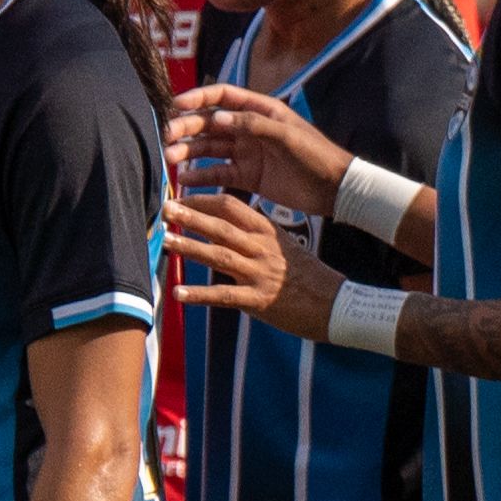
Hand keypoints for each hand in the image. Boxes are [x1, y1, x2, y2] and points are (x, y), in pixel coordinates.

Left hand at [164, 192, 338, 337]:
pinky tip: (178, 294)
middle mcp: (262, 248)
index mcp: (267, 231)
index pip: (231, 207)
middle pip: (221, 228)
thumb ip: (252, 235)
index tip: (179, 198)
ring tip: (165, 242)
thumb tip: (220, 226)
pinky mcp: (258, 299)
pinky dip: (200, 294)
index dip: (203, 201)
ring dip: (190, 249)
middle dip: (191, 217)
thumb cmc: (305, 274)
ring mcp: (260, 273)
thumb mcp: (281, 245)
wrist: (335, 303)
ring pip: (219, 256)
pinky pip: (224, 295)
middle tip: (165, 209)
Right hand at [169, 80, 350, 213]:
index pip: (223, 97)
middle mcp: (249, 129)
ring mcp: (246, 153)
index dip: (198, 98)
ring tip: (170, 158)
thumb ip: (250, 125)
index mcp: (260, 110)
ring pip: (210, 149)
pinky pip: (218, 174)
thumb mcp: (285, 135)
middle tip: (167, 137)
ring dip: (189, 152)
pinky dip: (201, 177)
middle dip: (186, 128)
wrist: (333, 188)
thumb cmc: (314, 154)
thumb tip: (215, 118)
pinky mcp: (247, 176)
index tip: (176, 106)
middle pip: (210, 123)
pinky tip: (183, 180)